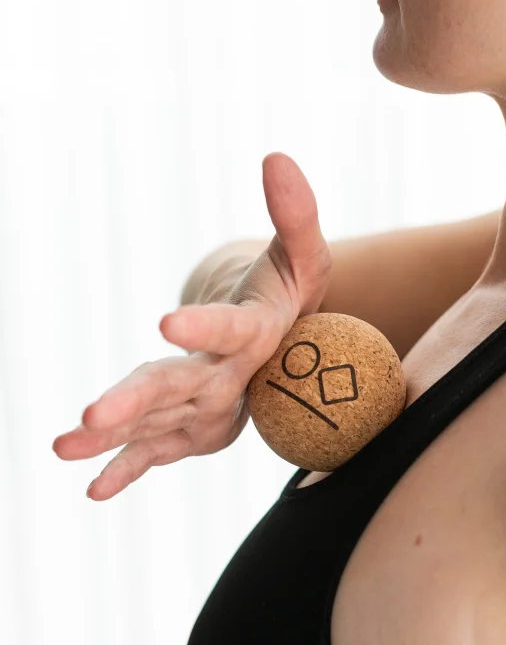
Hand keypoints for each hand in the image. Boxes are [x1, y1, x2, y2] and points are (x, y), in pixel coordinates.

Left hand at [52, 152, 331, 500]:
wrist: (282, 337)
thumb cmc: (289, 289)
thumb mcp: (303, 252)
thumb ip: (297, 213)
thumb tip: (276, 158)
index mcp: (262, 333)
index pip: (233, 331)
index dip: (205, 329)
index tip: (168, 321)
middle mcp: (236, 377)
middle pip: (187, 388)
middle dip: (140, 401)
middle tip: (91, 415)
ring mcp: (215, 407)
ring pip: (163, 423)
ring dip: (116, 437)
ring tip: (63, 446)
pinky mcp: (196, 426)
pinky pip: (162, 449)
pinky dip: (130, 466)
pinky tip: (93, 486)